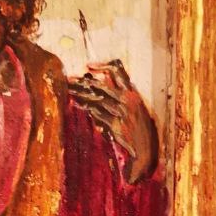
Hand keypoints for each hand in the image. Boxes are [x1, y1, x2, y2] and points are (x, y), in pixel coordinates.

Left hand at [68, 61, 158, 182]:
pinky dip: (87, 108)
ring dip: (81, 93)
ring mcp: (122, 112)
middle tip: (70, 80)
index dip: (102, 65)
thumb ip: (121, 96)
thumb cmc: (138, 130)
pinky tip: (78, 104)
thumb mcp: (135, 108)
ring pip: (97, 98)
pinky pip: (98, 113)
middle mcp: (128, 100)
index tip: (88, 66)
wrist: (145, 150)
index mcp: (133, 93)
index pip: (118, 70)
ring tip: (70, 90)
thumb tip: (101, 85)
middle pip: (101, 84)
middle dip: (83, 81)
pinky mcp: (116, 125)